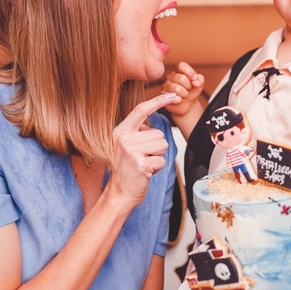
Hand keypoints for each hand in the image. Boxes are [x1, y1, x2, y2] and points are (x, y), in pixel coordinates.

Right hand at [108, 93, 178, 209]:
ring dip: (157, 157)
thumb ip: (136, 134)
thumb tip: (152, 126)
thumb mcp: (125, 147)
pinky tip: (145, 173)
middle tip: (142, 159)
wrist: (118, 194)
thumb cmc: (125, 171)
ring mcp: (132, 151)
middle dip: (156, 148)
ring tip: (143, 165)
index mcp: (120, 132)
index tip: (172, 95)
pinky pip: (162, 160)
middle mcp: (124, 139)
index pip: (141, 110)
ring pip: (162, 145)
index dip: (157, 101)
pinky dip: (157, 168)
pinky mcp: (141, 164)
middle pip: (158, 134)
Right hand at [161, 62, 204, 117]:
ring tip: (184, 95)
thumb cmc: (191, 91)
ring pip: (177, 89)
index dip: (190, 72)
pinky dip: (179, 100)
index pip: (181, 65)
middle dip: (189, 86)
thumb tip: (196, 81)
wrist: (187, 104)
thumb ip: (200, 79)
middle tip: (188, 89)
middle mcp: (170, 77)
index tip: (195, 78)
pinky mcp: (163, 95)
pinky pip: (173, 98)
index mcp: (178, 71)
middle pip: (182, 78)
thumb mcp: (199, 84)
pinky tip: (178, 100)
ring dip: (185, 94)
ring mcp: (165, 86)